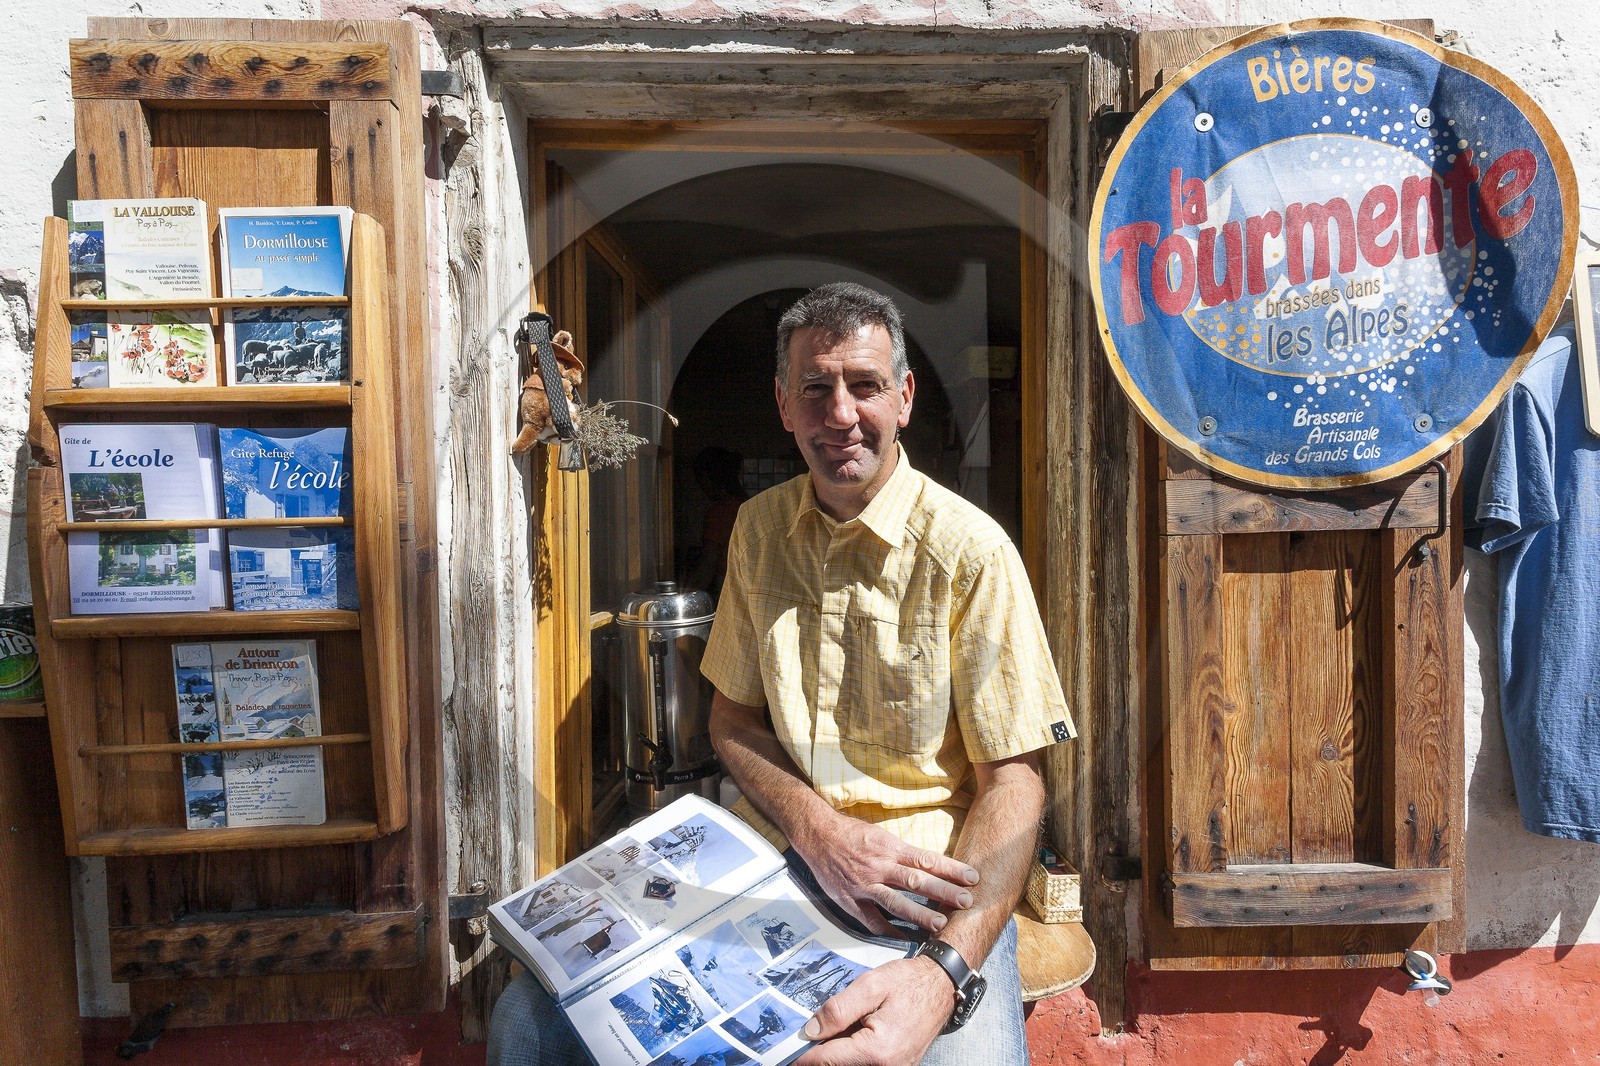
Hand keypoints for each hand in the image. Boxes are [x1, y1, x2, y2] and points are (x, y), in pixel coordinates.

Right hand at [794, 812, 979, 934]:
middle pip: (916, 880)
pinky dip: (888, 931)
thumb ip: (903, 853)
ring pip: (895, 902)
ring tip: (941, 924)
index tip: (972, 877)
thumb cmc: (852, 834)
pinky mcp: (849, 900)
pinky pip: (871, 920)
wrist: (817, 834)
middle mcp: (879, 866)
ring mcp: (864, 885)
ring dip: (919, 914)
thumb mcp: (881, 836)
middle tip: (966, 901)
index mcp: (889, 848)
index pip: (927, 859)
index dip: (951, 869)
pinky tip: (905, 939)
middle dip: (943, 892)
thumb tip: (931, 866)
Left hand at [796, 955, 954, 1065]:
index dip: (803, 1056)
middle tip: (808, 1035)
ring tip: (831, 1031)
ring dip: (836, 1052)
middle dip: (820, 1052)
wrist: (941, 986)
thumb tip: (812, 1031)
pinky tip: (849, 1034)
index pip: (827, 1059)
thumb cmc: (910, 983)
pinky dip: (851, 1052)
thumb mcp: (871, 986)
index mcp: (878, 1051)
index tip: (784, 1053)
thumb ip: (838, 1009)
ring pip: (850, 1065)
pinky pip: (864, 1063)